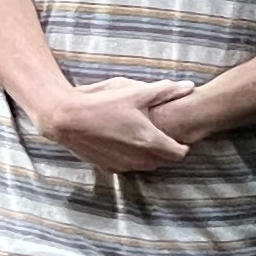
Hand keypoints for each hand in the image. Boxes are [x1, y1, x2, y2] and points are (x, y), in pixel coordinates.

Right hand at [37, 77, 197, 172]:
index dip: (183, 145)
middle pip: (164, 161)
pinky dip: (132, 158)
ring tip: (145, 137)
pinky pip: (128, 167)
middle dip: (167, 151)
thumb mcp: (136, 92)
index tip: (179, 135)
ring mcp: (122, 166)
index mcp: (149, 141)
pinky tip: (126, 143)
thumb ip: (165, 91)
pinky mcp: (107, 168)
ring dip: (150, 156)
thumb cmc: (102, 103)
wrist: (66, 119)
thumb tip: (190, 87)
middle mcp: (138, 159)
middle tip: (164, 135)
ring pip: (146, 166)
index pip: (179, 154)